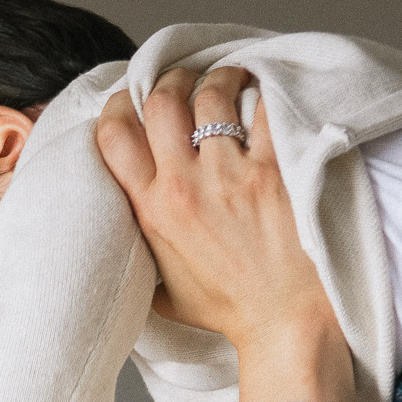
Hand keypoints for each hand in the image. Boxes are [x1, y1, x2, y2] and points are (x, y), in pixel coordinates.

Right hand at [94, 65, 354, 401]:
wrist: (286, 322)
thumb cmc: (230, 308)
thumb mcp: (162, 287)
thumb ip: (140, 251)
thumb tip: (124, 229)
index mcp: (152, 211)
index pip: (114, 136)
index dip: (120, 103)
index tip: (133, 97)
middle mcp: (185, 188)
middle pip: (162, 101)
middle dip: (171, 80)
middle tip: (187, 82)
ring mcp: (232, 176)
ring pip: (211, 94)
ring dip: (218, 79)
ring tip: (230, 81)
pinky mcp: (276, 171)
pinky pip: (265, 107)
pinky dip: (263, 91)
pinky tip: (265, 92)